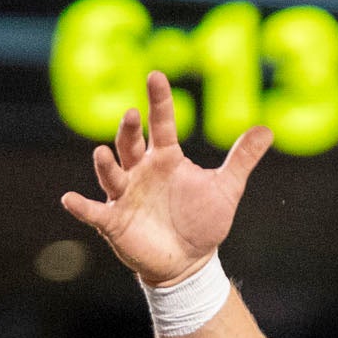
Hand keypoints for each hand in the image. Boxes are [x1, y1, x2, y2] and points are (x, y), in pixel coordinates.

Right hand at [62, 76, 274, 287]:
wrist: (189, 262)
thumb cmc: (202, 221)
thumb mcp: (226, 189)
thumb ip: (242, 159)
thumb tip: (267, 130)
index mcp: (165, 158)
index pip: (161, 123)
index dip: (159, 100)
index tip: (155, 76)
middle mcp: (141, 170)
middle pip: (130, 143)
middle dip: (129, 130)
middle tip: (133, 115)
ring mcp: (125, 194)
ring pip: (112, 173)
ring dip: (106, 164)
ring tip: (103, 154)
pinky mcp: (114, 221)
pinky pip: (94, 211)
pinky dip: (81, 206)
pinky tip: (70, 199)